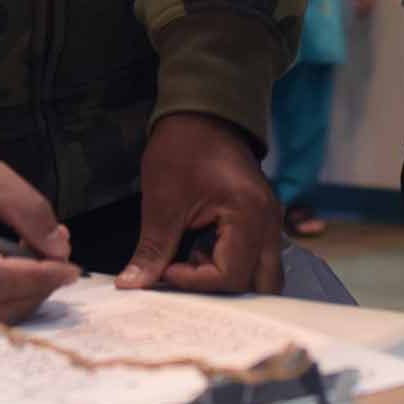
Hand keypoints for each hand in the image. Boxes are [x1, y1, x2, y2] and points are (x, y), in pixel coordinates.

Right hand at [0, 155, 79, 324]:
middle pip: (0, 305)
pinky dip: (4, 297)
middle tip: (59, 260)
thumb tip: (58, 249)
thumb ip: (29, 211)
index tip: (71, 268)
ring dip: (24, 294)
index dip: (43, 277)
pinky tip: (16, 271)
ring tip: (40, 261)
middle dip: (38, 287)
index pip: (2, 279)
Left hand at [122, 112, 282, 294]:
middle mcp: (271, 223)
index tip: (165, 269)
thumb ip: (153, 249)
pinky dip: (229, 264)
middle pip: (261, 285)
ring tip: (190, 263)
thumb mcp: (163, 201)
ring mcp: (271, 221)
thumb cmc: (182, 148)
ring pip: (262, 274)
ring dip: (227, 279)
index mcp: (250, 215)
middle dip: (220, 291)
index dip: (194, 281)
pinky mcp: (262, 220)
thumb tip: (132, 285)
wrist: (202, 111)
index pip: (231, 276)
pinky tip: (199, 252)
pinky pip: (255, 258)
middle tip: (183, 277)